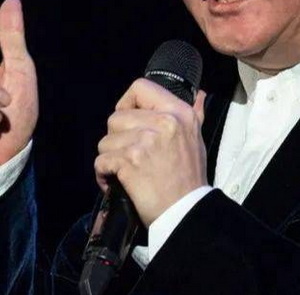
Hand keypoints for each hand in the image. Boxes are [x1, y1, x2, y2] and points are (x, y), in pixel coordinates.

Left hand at [94, 78, 206, 226]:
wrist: (187, 212)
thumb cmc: (189, 177)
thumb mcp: (196, 138)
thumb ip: (195, 113)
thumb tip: (199, 93)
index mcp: (179, 112)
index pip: (140, 87)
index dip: (127, 102)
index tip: (128, 120)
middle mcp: (163, 122)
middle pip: (116, 117)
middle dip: (116, 138)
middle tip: (129, 154)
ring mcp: (146, 141)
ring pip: (105, 141)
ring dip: (110, 158)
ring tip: (124, 170)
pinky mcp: (131, 162)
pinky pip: (101, 161)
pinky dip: (104, 175)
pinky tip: (115, 182)